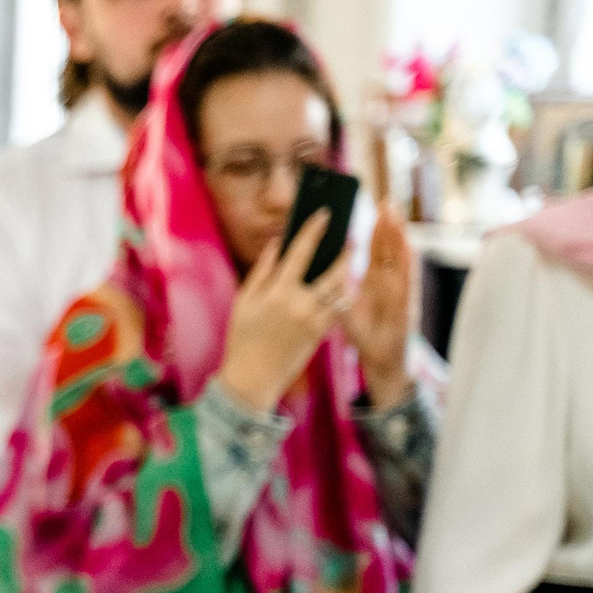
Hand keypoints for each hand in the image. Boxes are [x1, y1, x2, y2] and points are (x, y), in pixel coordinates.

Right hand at [217, 208, 337, 410]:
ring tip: (348, 262)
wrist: (253, 379)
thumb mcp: (244, 302)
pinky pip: (340, 308)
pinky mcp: (322, 334)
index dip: (314, 229)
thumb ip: (262, 270)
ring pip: (343, 290)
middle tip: (350, 239)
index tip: (325, 213)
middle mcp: (301, 304)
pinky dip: (343, 295)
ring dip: (348, 274)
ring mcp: (315, 320)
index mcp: (278, 292)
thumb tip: (278, 242)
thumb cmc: (242, 339)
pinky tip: (342, 286)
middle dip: (345, 252)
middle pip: (334, 270)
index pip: (302, 251)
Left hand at [342, 202, 416, 409]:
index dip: (376, 229)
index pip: (377, 250)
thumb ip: (341, 289)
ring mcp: (400, 294)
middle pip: (389, 249)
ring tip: (397, 218)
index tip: (375, 207)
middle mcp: (390, 283)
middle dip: (389, 226)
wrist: (382, 361)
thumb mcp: (348, 308)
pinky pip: (408, 284)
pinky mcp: (407, 307)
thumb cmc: (366, 335)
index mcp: (375, 282)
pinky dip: (410, 267)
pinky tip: (410, 250)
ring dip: (400, 239)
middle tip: (387, 201)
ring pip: (401, 261)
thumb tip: (321, 270)